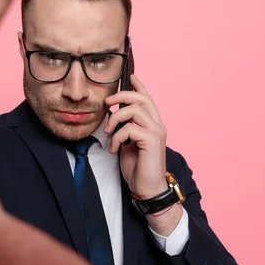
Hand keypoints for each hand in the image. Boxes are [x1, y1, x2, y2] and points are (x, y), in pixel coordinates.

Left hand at [104, 75, 167, 197]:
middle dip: (121, 95)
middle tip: (106, 102)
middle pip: (141, 98)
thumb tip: (113, 116)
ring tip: (108, 133)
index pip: (147, 98)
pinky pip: (130, 128)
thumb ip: (125, 129)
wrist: (148, 188)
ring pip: (134, 110)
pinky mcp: (152, 141)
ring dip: (115, 119)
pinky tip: (115, 149)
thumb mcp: (127, 143)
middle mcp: (157, 125)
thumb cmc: (138, 168)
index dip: (139, 85)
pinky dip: (117, 137)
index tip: (130, 76)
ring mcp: (156, 132)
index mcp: (152, 124)